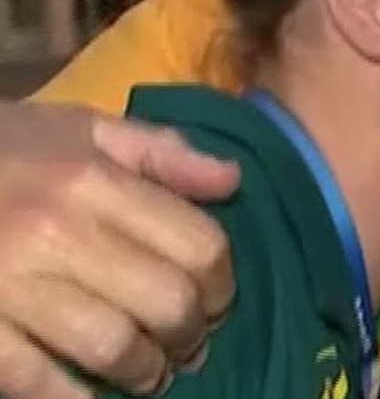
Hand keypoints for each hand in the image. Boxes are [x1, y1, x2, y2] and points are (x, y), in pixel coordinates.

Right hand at [0, 101, 239, 398]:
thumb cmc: (2, 148)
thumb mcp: (82, 129)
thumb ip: (161, 152)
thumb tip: (233, 180)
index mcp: (93, 180)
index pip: (197, 244)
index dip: (222, 283)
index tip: (217, 299)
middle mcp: (56, 231)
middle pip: (166, 301)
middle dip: (191, 334)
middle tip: (191, 344)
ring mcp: (9, 284)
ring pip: (112, 347)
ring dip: (146, 372)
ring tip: (152, 374)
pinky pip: (36, 381)